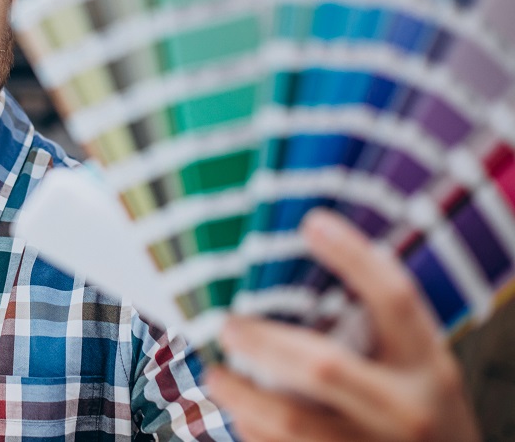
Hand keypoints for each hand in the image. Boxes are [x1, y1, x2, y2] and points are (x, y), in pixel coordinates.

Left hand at [206, 209, 480, 441]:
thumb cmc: (425, 412)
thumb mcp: (423, 369)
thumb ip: (383, 329)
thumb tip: (311, 262)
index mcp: (429, 368)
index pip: (396, 300)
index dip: (355, 257)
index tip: (312, 223)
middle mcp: (406, 410)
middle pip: (323, 365)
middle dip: (263, 342)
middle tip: (227, 326)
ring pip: (292, 420)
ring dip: (242, 395)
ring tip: (216, 376)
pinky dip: (255, 432)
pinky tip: (241, 415)